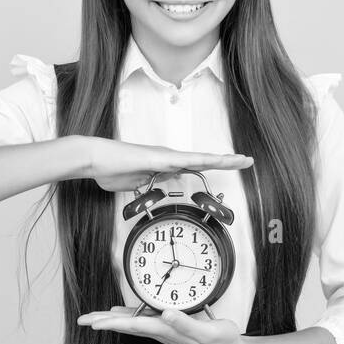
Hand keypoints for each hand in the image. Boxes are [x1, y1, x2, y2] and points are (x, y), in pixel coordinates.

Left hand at [77, 306, 247, 343]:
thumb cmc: (219, 342)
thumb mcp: (206, 331)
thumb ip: (185, 323)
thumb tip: (166, 314)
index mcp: (166, 329)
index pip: (133, 325)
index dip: (111, 323)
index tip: (93, 323)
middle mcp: (162, 330)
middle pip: (126, 325)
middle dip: (103, 321)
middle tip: (83, 319)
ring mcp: (165, 329)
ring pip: (132, 322)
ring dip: (113, 319)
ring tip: (96, 316)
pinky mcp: (171, 325)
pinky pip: (144, 319)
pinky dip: (131, 315)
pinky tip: (125, 313)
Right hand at [80, 137, 252, 192]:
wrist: (95, 160)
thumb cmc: (111, 170)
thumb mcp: (136, 184)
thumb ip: (148, 184)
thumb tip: (153, 186)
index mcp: (166, 164)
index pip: (197, 165)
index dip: (215, 165)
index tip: (232, 165)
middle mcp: (170, 157)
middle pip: (205, 159)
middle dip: (227, 161)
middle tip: (248, 160)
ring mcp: (166, 157)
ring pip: (201, 158)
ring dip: (222, 160)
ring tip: (242, 160)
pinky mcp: (160, 158)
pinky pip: (185, 160)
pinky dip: (202, 160)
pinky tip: (216, 160)